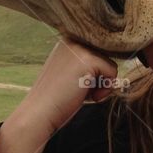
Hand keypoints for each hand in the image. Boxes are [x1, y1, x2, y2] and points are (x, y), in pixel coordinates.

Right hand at [0, 40, 118, 152]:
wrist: (39, 112)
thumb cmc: (56, 99)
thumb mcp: (70, 74)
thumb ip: (86, 65)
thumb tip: (112, 65)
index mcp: (67, 41)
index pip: (97, 52)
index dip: (93, 74)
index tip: (74, 84)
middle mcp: (73, 40)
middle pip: (105, 58)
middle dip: (97, 78)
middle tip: (77, 89)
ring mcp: (80, 48)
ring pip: (110, 64)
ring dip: (101, 84)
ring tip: (79, 91)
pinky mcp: (88, 59)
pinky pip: (113, 71)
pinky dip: (104, 89)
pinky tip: (85, 94)